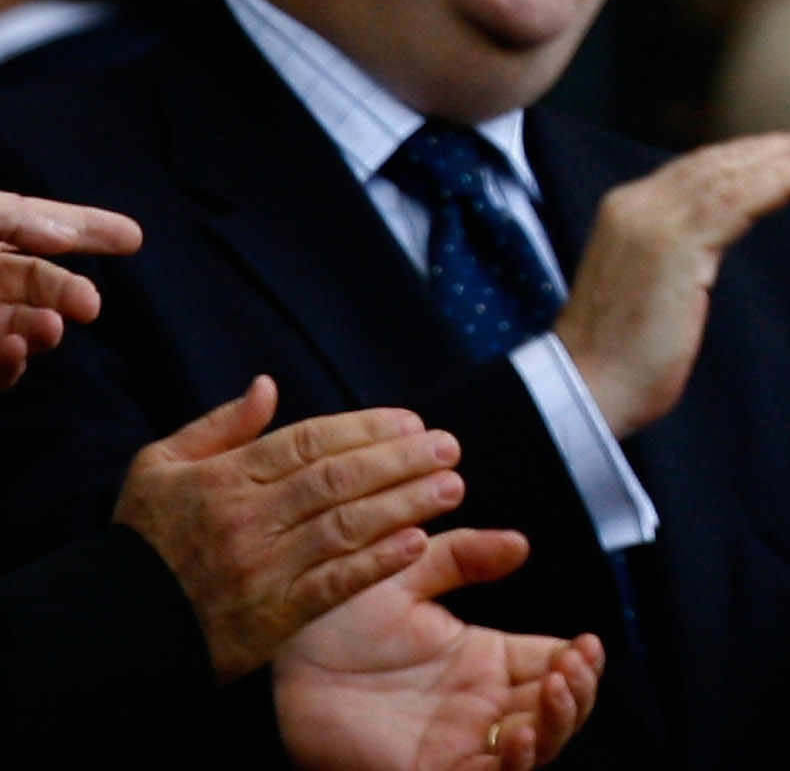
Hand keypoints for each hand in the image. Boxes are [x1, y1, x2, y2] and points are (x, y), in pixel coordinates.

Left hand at [0, 187, 139, 387]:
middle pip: (34, 282)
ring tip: (50, 329)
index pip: (36, 223)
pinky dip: (8, 364)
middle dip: (67, 292)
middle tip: (89, 306)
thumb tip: (64, 236)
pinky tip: (14, 351)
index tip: (134, 238)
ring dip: (41, 331)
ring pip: (18, 327)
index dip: (87, 228)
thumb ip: (12, 216)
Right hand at [114, 379, 466, 680]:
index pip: (308, 442)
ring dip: (405, 504)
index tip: (413, 420)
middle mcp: (246, 521)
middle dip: (401, 459)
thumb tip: (267, 386)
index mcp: (224, 480)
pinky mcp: (271, 618)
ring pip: (345, 527)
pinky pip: (333, 584)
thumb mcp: (158, 469)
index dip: (366, 428)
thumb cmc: (142, 542)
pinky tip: (418, 542)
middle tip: (450, 446)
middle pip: (337, 479)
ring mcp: (261, 570)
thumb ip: (216, 427)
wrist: (113, 629)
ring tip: (450, 486)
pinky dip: (377, 563)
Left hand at [274, 528, 604, 770]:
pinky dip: (516, 763)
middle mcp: (478, 706)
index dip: (581, 662)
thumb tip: (520, 544)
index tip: (586, 642)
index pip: (554, 666)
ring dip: (559, 724)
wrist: (271, 666)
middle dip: (580, 693)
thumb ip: (463, 553)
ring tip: (557, 688)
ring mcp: (456, 744)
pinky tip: (520, 733)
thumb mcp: (407, 571)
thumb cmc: (329, 619)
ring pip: (536, 750)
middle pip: (558, 712)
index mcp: (483, 661)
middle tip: (574, 665)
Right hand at [553, 127, 789, 437]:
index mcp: (631, 209)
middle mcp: (638, 203)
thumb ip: (687, 249)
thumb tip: (729, 230)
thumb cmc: (625, 355)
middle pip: (722, 161)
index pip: (704, 168)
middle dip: (784, 148)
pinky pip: (738, 200)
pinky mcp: (672, 244)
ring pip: (735, 174)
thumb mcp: (658, 285)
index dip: (757, 155)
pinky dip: (783, 180)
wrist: (585, 393)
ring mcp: (652, 220)